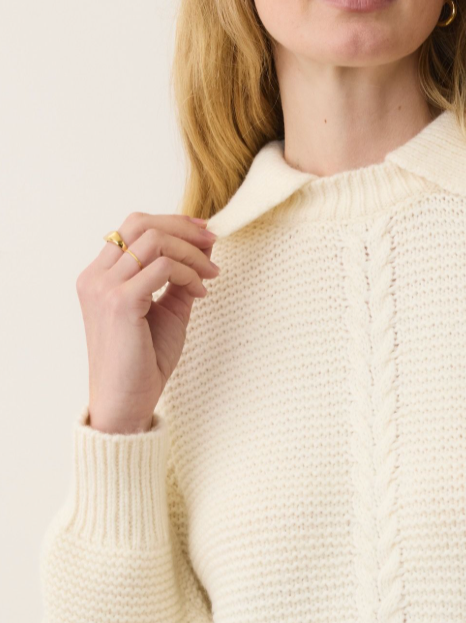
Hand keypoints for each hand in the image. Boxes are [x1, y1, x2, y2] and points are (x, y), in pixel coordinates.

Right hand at [78, 213, 218, 433]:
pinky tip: (201, 293)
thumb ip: (180, 277)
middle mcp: (96, 277)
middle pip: (141, 223)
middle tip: (213, 243)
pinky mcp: (120, 302)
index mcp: (100, 275)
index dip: (173, 222)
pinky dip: (189, 274)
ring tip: (211, 276)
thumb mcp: (168, 309)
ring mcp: (104, 288)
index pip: (133, 227)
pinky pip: (164, 268)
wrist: (126, 400)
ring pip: (154, 241)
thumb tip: (205, 247)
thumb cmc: (144, 359)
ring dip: (191, 253)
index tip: (205, 233)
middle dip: (184, 228)